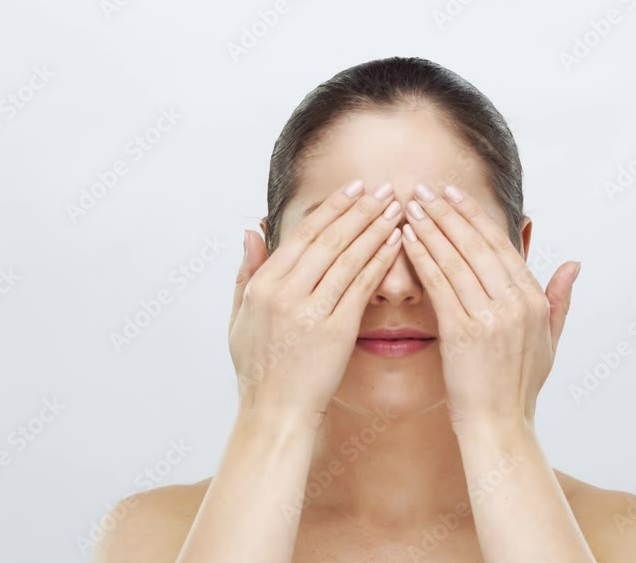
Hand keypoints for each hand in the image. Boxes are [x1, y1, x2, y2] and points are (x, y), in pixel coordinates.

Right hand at [229, 180, 402, 427]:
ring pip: (349, 258)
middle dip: (359, 210)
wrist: (274, 413)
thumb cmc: (258, 369)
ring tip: (395, 208)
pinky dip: (380, 261)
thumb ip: (245, 272)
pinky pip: (362, 287)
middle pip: (329, 240)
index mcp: (262, 286)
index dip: (332, 209)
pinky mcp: (336, 331)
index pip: (303, 236)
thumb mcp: (238, 317)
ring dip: (376, 228)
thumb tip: (252, 231)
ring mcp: (311, 311)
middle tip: (382, 188)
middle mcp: (285, 293)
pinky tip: (396, 243)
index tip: (353, 189)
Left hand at [400, 184, 580, 429]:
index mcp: (534, 301)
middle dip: (448, 212)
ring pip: (456, 259)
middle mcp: (516, 304)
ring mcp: (490, 317)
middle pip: (477, 245)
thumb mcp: (550, 341)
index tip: (453, 194)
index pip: (501, 245)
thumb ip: (559, 300)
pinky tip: (407, 238)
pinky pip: (439, 284)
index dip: (474, 216)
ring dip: (431, 228)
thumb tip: (573, 264)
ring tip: (410, 205)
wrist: (499, 427)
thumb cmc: (519, 388)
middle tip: (425, 189)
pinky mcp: (463, 332)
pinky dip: (422, 257)